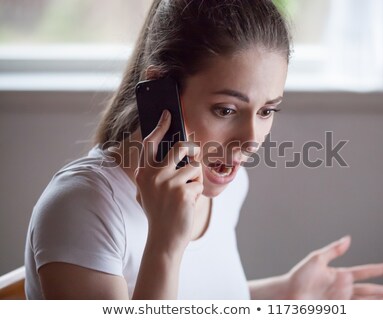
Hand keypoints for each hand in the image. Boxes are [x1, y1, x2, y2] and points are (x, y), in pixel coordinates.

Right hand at [135, 110, 203, 254]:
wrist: (164, 239)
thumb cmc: (161, 213)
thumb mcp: (152, 190)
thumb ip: (160, 170)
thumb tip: (181, 147)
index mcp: (143, 173)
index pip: (150, 143)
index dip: (160, 126)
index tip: (169, 114)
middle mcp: (152, 175)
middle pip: (180, 147)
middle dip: (193, 149)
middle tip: (195, 154)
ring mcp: (167, 183)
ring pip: (194, 166)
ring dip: (195, 179)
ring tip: (186, 193)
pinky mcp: (183, 192)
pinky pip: (199, 182)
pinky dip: (197, 192)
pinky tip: (187, 204)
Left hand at [282, 236, 382, 298]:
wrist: (288, 293)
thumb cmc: (299, 276)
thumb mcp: (317, 259)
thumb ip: (333, 250)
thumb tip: (349, 239)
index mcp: (340, 275)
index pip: (364, 272)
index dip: (379, 270)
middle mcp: (343, 288)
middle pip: (368, 290)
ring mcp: (340, 300)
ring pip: (364, 301)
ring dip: (378, 301)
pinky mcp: (336, 309)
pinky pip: (354, 308)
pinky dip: (364, 307)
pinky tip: (373, 307)